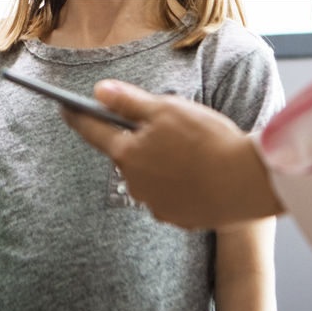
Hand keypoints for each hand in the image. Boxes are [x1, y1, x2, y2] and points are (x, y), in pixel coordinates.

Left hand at [62, 79, 282, 229]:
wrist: (247, 181)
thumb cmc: (207, 139)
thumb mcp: (167, 109)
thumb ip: (128, 102)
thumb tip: (98, 91)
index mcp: (127, 154)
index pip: (92, 131)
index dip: (77, 116)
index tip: (64, 106)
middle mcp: (134, 183)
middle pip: (126, 154)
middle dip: (137, 140)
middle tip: (166, 127)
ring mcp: (155, 204)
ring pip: (148, 176)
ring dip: (159, 163)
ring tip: (191, 151)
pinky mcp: (178, 218)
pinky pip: (170, 195)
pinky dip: (178, 183)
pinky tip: (199, 173)